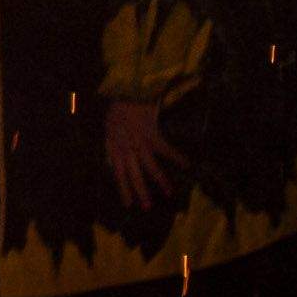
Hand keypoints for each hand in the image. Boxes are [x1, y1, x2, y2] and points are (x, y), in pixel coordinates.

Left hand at [102, 98, 177, 212]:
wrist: (126, 90)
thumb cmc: (118, 107)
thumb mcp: (109, 126)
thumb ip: (113, 142)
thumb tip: (114, 157)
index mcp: (114, 146)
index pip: (117, 173)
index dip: (123, 189)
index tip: (128, 204)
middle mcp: (125, 147)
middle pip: (133, 174)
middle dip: (140, 191)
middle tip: (147, 207)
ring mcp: (138, 142)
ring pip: (149, 166)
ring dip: (159, 180)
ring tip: (168, 193)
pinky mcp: (151, 134)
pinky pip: (165, 149)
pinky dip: (177, 157)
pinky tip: (187, 165)